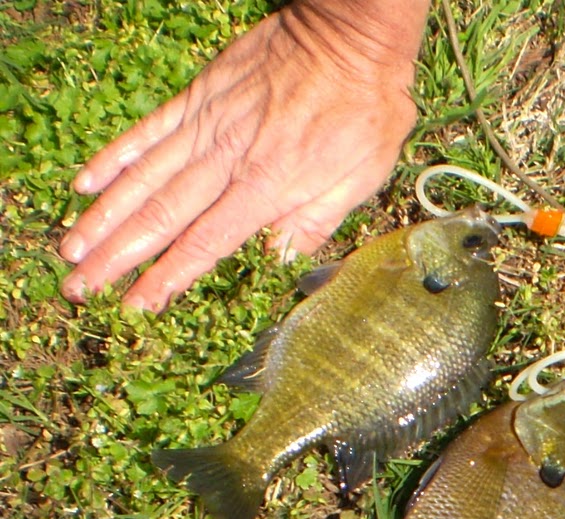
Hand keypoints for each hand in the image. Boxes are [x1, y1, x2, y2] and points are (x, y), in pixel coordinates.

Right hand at [59, 0, 426, 311]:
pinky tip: (86, 183)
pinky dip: (115, 158)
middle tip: (78, 288)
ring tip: (70, 248)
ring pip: (144, 179)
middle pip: (161, 218)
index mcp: (269, 187)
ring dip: (103, 217)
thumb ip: (316, 220)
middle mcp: (227, 160)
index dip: (166, 278)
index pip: (205, 244)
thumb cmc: (366, 109)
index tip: (134, 307)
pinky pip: (148, 131)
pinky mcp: (199, 97)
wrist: (348, 36)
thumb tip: (278, 260)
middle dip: (116, 258)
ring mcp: (207, 126)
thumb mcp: (362, 176)